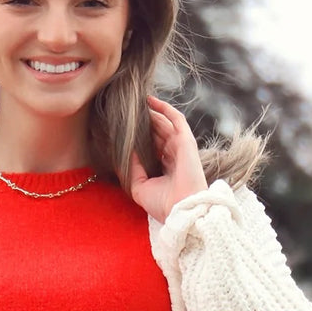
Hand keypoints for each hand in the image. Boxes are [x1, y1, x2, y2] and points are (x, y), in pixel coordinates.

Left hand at [128, 95, 207, 223]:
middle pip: (158, 132)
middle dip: (145, 121)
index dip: (140, 136)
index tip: (124, 128)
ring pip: (165, 123)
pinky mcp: (186, 141)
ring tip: (137, 102)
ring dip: (152, 112)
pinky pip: (176, 119)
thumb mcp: (139, 186)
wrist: (180, 210)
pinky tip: (150, 100)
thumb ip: (133, 168)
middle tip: (129, 111)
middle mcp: (173, 155)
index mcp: (165, 168)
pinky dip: (164, 108)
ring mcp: (180, 147)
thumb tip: (125, 150)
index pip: (152, 146)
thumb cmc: (162, 204)